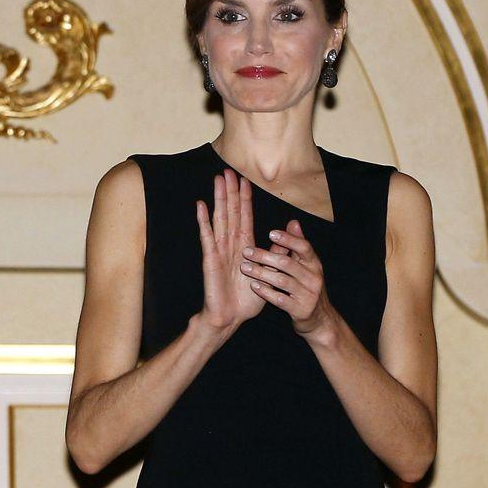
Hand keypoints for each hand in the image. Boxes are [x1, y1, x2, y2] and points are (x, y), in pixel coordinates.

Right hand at [196, 169, 266, 332]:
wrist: (230, 317)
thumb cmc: (247, 298)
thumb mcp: (268, 273)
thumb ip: (276, 254)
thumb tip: (287, 237)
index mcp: (244, 246)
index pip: (245, 216)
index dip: (245, 198)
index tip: (244, 179)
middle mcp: (231, 243)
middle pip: (231, 211)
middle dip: (231, 191)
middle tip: (228, 170)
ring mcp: (219, 249)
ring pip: (220, 218)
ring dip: (219, 198)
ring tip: (217, 180)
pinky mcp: (210, 258)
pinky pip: (206, 235)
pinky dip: (203, 220)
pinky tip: (200, 205)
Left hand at [241, 221, 336, 339]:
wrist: (319, 319)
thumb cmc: (306, 286)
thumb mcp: (306, 266)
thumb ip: (297, 245)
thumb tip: (293, 222)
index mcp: (315, 264)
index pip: (304, 247)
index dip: (288, 239)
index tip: (270, 233)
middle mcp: (314, 278)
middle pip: (288, 263)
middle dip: (265, 256)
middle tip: (246, 251)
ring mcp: (309, 295)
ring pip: (282, 280)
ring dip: (261, 273)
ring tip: (245, 268)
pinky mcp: (301, 310)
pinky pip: (280, 299)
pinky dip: (266, 292)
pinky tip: (254, 286)